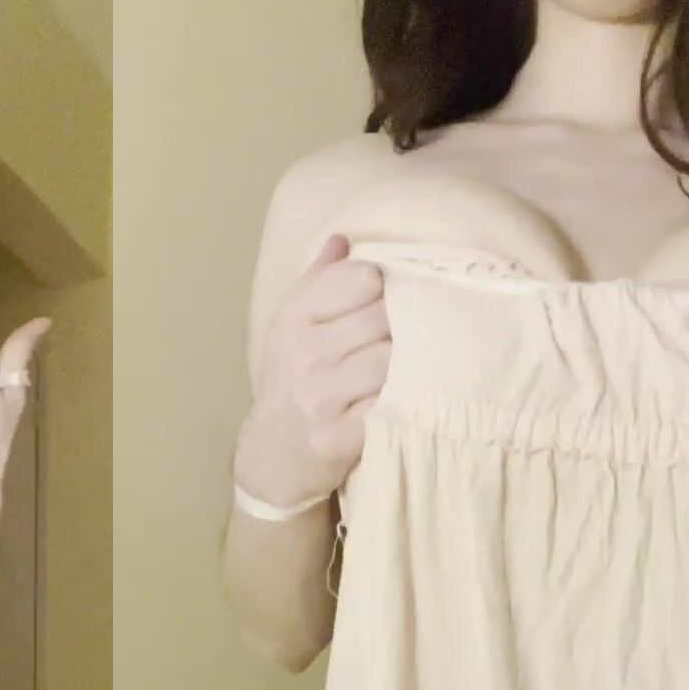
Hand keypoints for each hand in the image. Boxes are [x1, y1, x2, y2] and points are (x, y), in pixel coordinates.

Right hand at [233, 235, 387, 512]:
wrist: (274, 451)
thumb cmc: (294, 377)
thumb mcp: (294, 325)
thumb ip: (322, 281)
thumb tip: (345, 238)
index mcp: (294, 316)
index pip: (361, 277)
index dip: (386, 285)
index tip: (391, 297)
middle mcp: (304, 353)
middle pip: (384, 317)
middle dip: (405, 323)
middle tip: (414, 334)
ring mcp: (320, 397)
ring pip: (391, 359)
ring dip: (411, 362)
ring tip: (414, 365)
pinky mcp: (339, 437)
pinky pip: (391, 404)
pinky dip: (406, 399)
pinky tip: (408, 397)